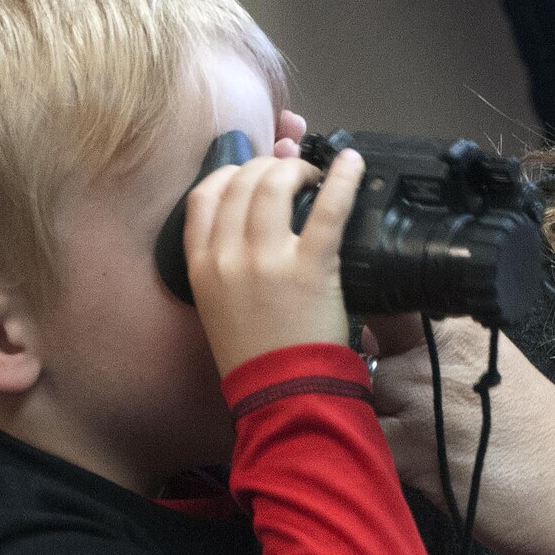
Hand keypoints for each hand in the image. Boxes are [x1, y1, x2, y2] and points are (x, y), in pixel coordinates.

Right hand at [184, 134, 364, 375]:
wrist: (281, 391)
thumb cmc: (255, 352)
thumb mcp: (217, 304)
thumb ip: (225, 260)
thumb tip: (251, 218)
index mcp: (201, 265)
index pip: (204, 195)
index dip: (231, 172)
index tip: (251, 173)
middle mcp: (228, 256)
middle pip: (242, 182)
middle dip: (268, 167)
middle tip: (291, 174)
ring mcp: (267, 260)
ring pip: (274, 186)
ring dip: (297, 170)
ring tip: (314, 175)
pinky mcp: (310, 268)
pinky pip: (327, 210)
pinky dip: (342, 179)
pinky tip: (352, 163)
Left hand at [368, 316, 554, 554]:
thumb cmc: (550, 445)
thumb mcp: (498, 373)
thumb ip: (437, 357)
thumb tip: (380, 346)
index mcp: (459, 331)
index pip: (384, 301)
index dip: (360, 323)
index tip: (361, 347)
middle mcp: (435, 357)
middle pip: (350, 351)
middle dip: (348, 382)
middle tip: (376, 414)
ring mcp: (421, 403)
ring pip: (346, 399)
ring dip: (349, 423)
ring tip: (379, 447)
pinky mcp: (413, 455)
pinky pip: (357, 448)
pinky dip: (358, 461)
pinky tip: (383, 474)